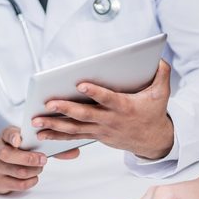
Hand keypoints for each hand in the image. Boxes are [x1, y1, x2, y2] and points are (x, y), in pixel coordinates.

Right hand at [0, 126, 79, 193]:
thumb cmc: (16, 150)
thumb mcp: (27, 142)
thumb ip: (49, 144)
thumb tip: (76, 152)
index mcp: (5, 137)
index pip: (7, 134)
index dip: (13, 137)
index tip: (20, 139)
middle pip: (9, 155)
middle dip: (29, 158)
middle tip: (44, 159)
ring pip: (16, 171)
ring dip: (33, 170)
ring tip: (39, 166)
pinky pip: (17, 184)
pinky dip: (30, 181)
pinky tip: (34, 176)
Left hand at [32, 60, 173, 159]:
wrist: (152, 140)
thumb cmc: (153, 113)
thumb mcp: (162, 93)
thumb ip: (161, 74)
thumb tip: (157, 57)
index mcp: (124, 107)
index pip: (108, 98)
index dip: (95, 92)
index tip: (80, 83)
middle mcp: (110, 120)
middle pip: (85, 115)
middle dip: (66, 109)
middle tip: (49, 103)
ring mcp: (100, 130)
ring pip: (75, 129)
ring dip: (55, 126)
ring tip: (36, 122)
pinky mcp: (95, 136)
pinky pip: (74, 137)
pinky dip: (58, 136)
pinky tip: (43, 135)